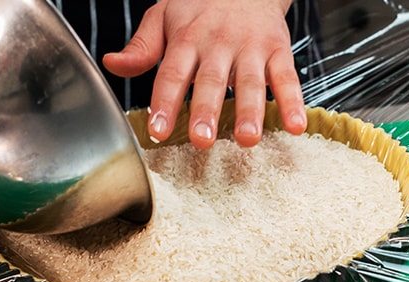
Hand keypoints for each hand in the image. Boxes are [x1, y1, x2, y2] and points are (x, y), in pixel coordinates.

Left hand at [103, 0, 306, 148]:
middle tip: (202, 140)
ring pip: (250, 81)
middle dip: (206, 111)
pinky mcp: (277, 50)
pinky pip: (287, 76)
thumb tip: (112, 64)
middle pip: (210, 80)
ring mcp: (250, 47)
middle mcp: (218, 44)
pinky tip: (295, 125)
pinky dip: (293, 101)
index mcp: (186, 39)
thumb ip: (142, 47)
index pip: (171, 74)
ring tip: (248, 139)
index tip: (157, 131)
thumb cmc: (198, 6)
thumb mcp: (163, 18)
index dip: (164, 103)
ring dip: (251, 111)